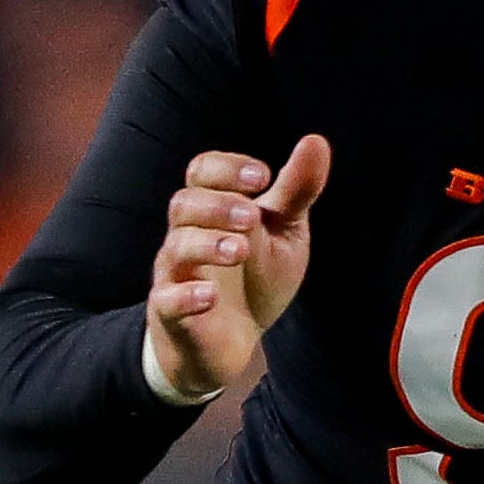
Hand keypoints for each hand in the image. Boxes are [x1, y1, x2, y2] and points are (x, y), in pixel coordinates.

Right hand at [149, 136, 329, 403]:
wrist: (234, 343)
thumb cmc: (256, 278)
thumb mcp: (283, 232)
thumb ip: (296, 191)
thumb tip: (316, 140)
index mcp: (212, 208)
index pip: (203, 172)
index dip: (227, 168)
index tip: (263, 177)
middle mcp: (187, 235)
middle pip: (184, 204)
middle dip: (218, 205)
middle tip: (252, 217)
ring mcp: (176, 274)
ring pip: (176, 247)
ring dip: (208, 244)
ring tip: (241, 250)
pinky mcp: (172, 314)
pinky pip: (167, 300)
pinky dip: (187, 295)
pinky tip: (211, 295)